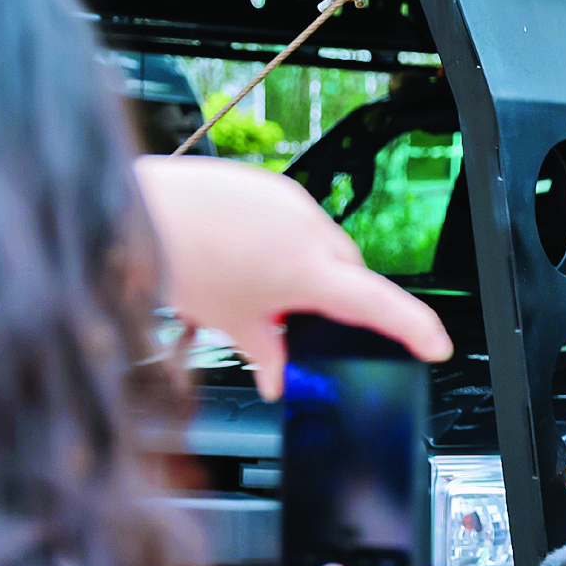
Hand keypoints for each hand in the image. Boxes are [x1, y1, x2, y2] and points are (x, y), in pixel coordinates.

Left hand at [134, 155, 452, 400]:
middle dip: (336, 296)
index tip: (435, 346)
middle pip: (351, 271)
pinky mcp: (270, 185)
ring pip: (323, 244)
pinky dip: (284, 240)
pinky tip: (245, 252)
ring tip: (258, 280)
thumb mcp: (230, 321)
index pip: (379, 304)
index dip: (415, 328)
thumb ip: (266, 352)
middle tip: (299, 317)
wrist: (130, 210)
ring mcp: (292, 202)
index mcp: (309, 271)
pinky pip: (296, 218)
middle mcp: (310, 230)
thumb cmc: (179, 259)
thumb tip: (276, 380)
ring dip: (307, 266)